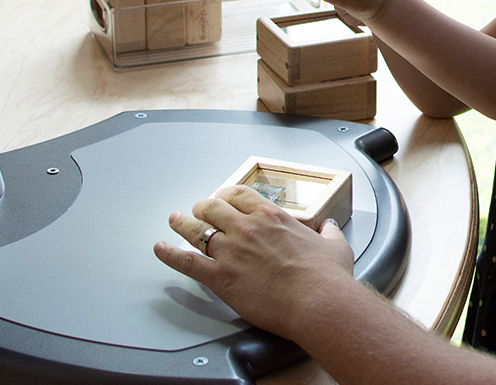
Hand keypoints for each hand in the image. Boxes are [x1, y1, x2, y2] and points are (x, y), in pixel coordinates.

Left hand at [153, 185, 354, 339]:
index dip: (226, 194)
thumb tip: (331, 227)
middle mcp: (247, 228)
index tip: (223, 197)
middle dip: (202, 207)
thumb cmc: (327, 276)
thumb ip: (329, 232)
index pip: (239, 194)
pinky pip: (186, 261)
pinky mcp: (220, 277)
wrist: (317, 301)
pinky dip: (169, 254)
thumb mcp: (335, 245)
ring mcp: (231, 251)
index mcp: (272, 217)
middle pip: (212, 207)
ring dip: (181, 223)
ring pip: (196, 229)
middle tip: (198, 209)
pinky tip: (160, 249)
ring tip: (174, 220)